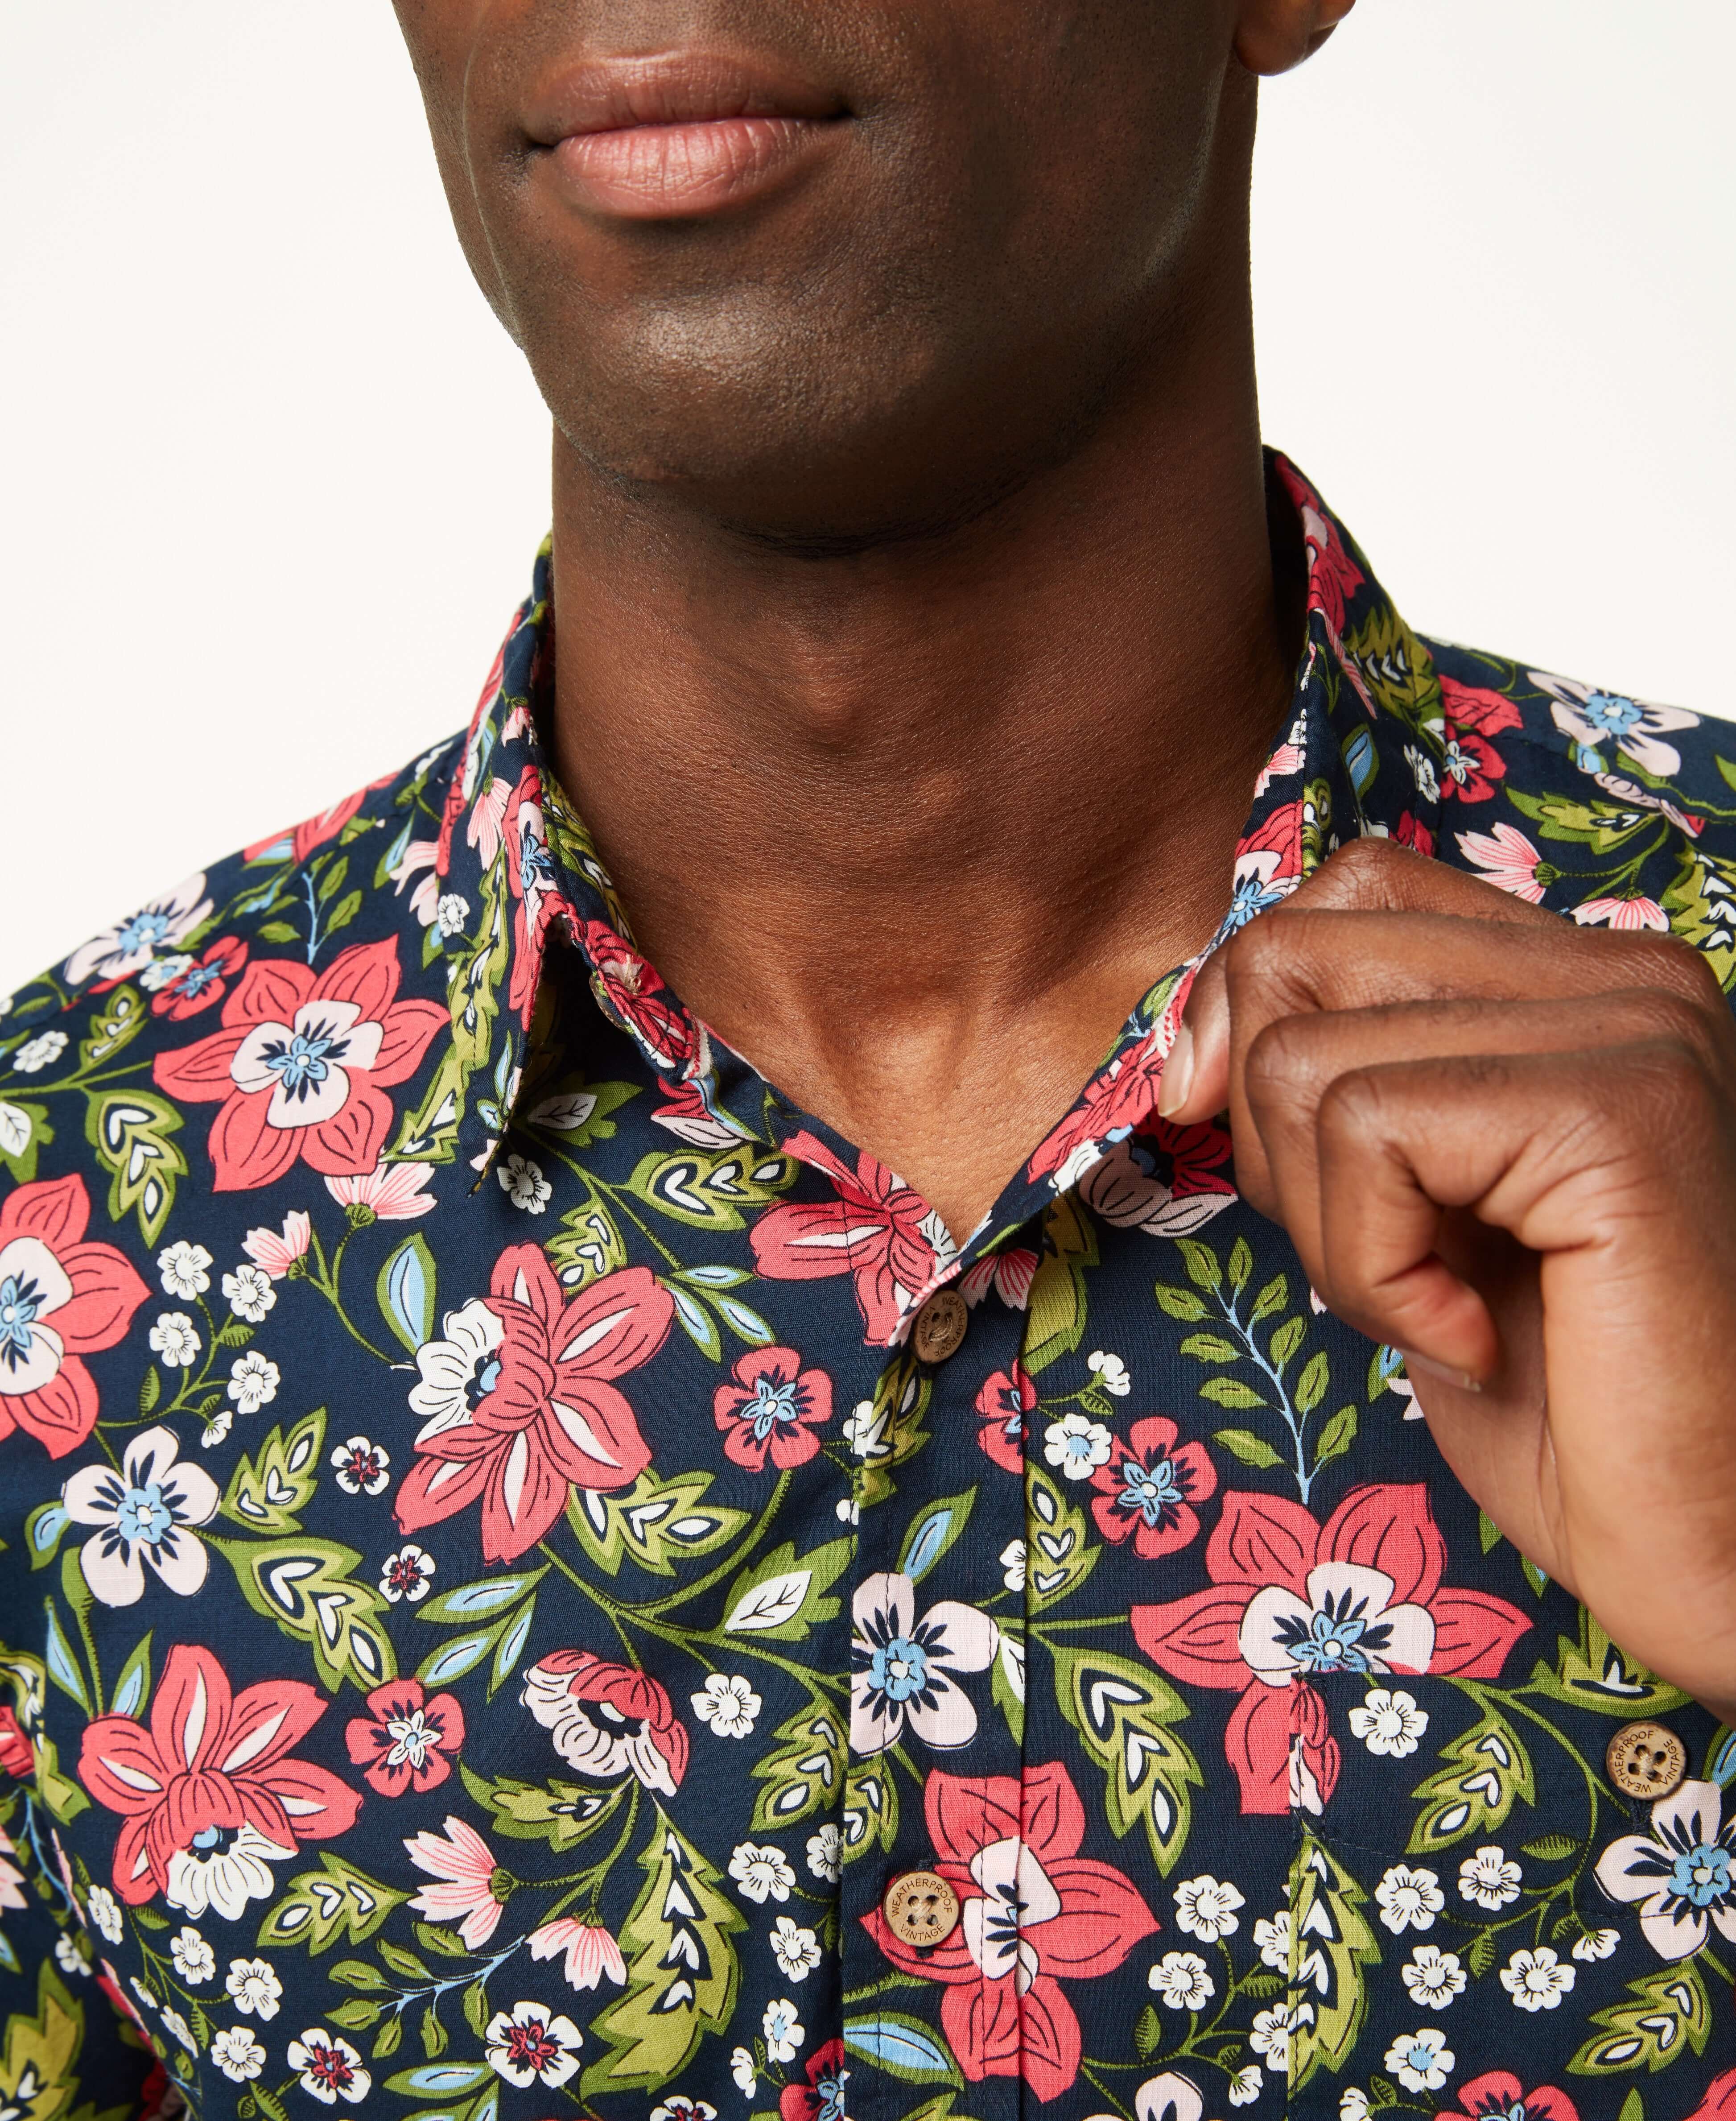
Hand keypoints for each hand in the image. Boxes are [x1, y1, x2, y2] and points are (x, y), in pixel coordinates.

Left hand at [1160, 837, 1735, 1720]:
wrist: (1692, 1534)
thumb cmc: (1550, 1389)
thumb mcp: (1401, 1201)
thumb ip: (1329, 1083)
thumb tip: (1188, 1042)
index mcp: (1577, 974)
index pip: (1345, 891)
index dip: (1249, 1007)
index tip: (1249, 1132)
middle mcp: (1624, 970)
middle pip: (1297, 955)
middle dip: (1273, 1138)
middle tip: (1383, 1254)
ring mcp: (1633, 1027)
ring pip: (1303, 1059)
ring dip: (1327, 1231)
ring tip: (1439, 1306)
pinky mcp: (1619, 1110)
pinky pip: (1367, 1131)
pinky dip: (1374, 1270)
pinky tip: (1472, 1338)